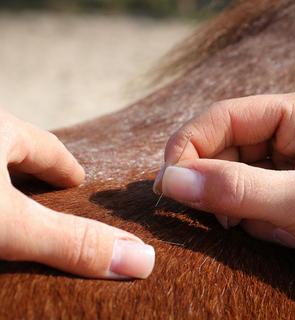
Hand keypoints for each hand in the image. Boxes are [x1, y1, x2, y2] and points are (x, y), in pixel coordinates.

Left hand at [0, 109, 154, 278]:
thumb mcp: (7, 223)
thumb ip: (69, 240)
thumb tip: (140, 259)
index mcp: (1, 128)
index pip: (49, 147)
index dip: (67, 167)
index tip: (77, 179)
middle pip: (17, 147)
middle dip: (38, 170)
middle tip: (54, 192)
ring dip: (6, 178)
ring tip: (16, 199)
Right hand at [154, 88, 294, 251]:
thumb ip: (239, 189)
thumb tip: (173, 181)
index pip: (225, 117)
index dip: (189, 144)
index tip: (167, 180)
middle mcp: (287, 134)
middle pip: (222, 147)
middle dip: (209, 180)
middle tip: (197, 209)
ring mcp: (281, 164)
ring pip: (229, 176)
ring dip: (232, 206)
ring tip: (267, 229)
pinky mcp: (278, 190)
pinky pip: (243, 198)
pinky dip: (247, 220)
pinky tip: (277, 233)